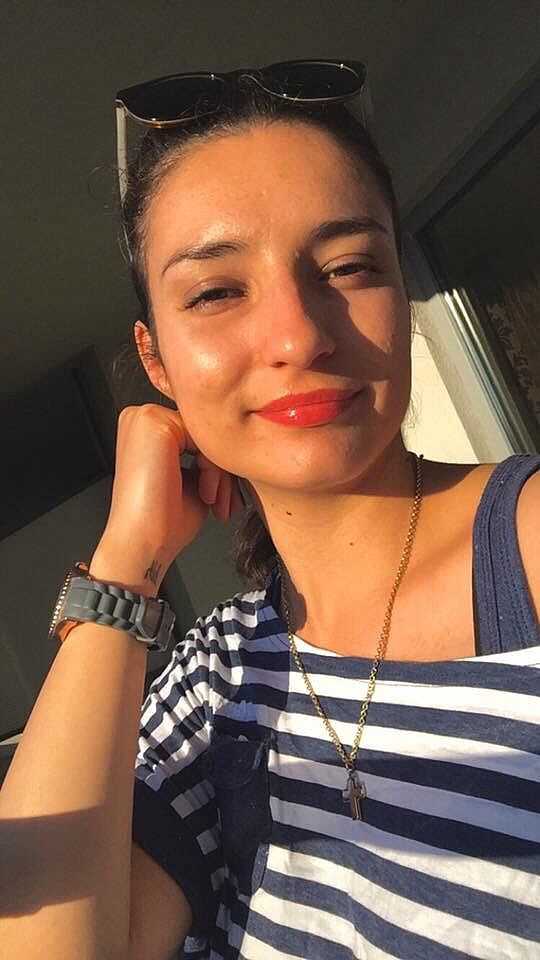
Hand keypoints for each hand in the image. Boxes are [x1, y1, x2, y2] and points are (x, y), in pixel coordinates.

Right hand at [90, 404, 244, 591]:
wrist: (143, 543)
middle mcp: (141, 418)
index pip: (195, 435)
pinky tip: (205, 494)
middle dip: (220, 471)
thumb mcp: (191, 480)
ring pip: (205, 436)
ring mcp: (146, 418)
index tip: (222, 497)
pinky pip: (203, 437)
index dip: (214, 466)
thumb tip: (231, 445)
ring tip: (213, 503)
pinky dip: (213, 469)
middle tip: (222, 504)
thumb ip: (204, 456)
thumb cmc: (161, 521)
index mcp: (145, 430)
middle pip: (202, 433)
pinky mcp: (155, 423)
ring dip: (219, 474)